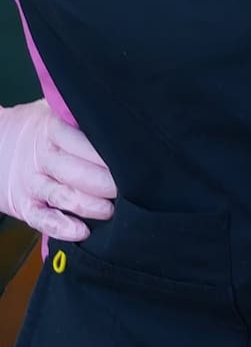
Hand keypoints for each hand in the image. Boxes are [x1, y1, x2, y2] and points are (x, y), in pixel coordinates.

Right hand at [0, 100, 115, 240]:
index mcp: (50, 130)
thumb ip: (80, 119)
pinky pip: (42, 219)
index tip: (132, 163)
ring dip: (89, 206)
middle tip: (129, 189)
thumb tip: (121, 120)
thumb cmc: (41, 132)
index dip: (105, 156)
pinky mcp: (23, 206)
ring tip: (110, 210)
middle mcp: (40, 157)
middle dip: (104, 183)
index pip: (78, 141)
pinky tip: (81, 232)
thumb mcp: (55, 115)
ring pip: (61, 196)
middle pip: (74, 171)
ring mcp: (31, 183)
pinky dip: (62, 227)